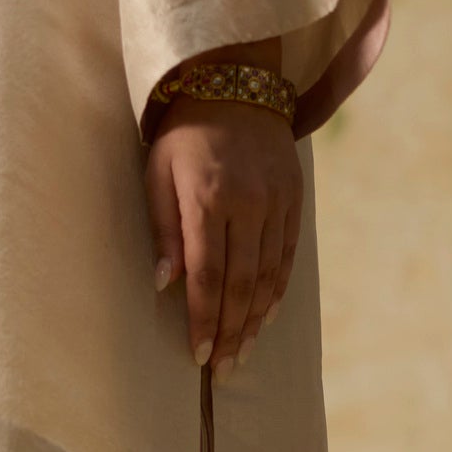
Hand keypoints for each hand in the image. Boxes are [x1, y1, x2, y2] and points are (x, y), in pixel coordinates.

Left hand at [144, 96, 302, 378]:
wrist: (234, 80)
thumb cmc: (183, 134)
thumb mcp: (157, 172)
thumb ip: (163, 228)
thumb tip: (165, 283)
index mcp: (210, 198)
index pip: (207, 274)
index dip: (204, 319)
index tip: (200, 354)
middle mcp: (249, 202)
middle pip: (241, 283)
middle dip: (231, 331)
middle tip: (223, 371)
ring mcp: (276, 201)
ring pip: (268, 275)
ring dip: (254, 319)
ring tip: (242, 353)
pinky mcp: (294, 198)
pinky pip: (286, 256)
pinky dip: (275, 291)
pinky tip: (263, 317)